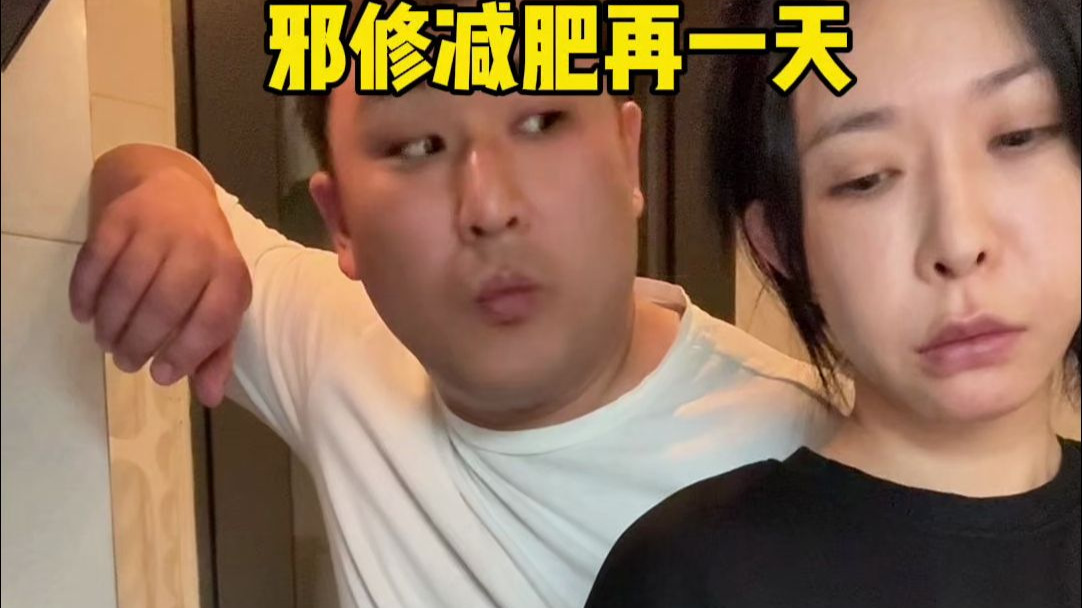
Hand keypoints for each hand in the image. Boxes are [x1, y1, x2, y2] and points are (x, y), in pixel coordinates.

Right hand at [69, 166, 250, 405]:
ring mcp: (158, 228)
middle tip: (126, 362)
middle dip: (139, 344)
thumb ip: (216, 350)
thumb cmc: (202, 261)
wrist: (175, 192)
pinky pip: (95, 261)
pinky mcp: (120, 216)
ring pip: (126, 286)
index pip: (213, 320)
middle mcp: (198, 247)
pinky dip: (85, 293)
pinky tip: (85, 314)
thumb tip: (210, 398)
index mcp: (230, 272)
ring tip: (107, 342)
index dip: (187, 354)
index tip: (161, 376)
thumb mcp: (220, 300)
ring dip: (111, 324)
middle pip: (164, 307)